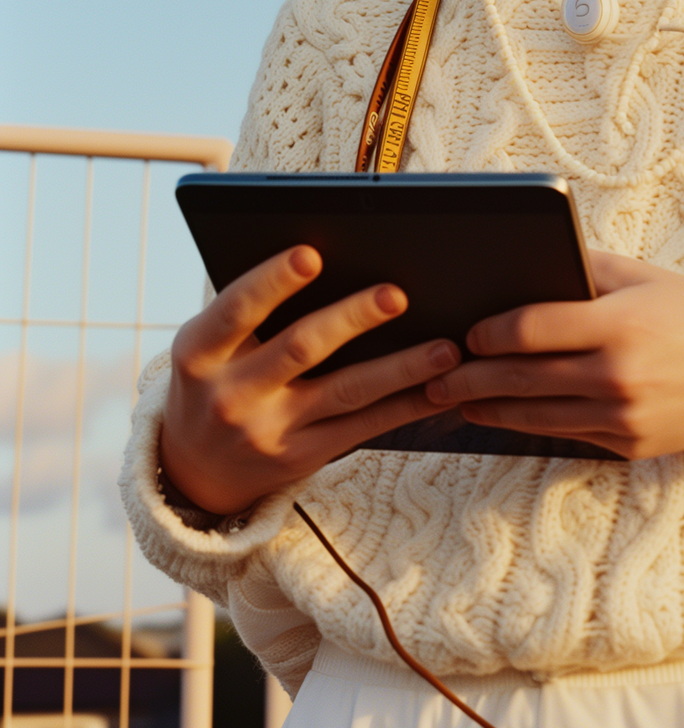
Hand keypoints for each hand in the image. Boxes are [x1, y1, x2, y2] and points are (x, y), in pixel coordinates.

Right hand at [159, 246, 461, 515]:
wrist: (193, 472)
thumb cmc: (215, 380)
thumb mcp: (210, 346)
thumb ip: (252, 312)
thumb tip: (329, 262)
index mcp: (201, 351)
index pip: (237, 309)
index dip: (272, 282)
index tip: (311, 255)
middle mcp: (231, 393)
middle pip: (302, 348)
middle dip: (353, 318)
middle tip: (397, 295)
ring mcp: (268, 430)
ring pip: (346, 392)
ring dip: (401, 368)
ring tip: (446, 348)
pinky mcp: (301, 457)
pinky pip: (363, 428)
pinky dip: (404, 406)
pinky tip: (438, 389)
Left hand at [424, 251, 683, 459]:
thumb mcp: (644, 277)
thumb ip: (584, 269)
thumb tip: (522, 264)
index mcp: (621, 324)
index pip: (531, 329)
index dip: (487, 332)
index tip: (465, 331)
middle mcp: (618, 376)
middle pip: (520, 377)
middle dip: (469, 377)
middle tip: (434, 375)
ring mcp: (623, 417)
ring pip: (533, 416)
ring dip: (486, 408)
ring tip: (454, 398)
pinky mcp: (628, 445)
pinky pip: (564, 434)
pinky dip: (526, 425)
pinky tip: (502, 414)